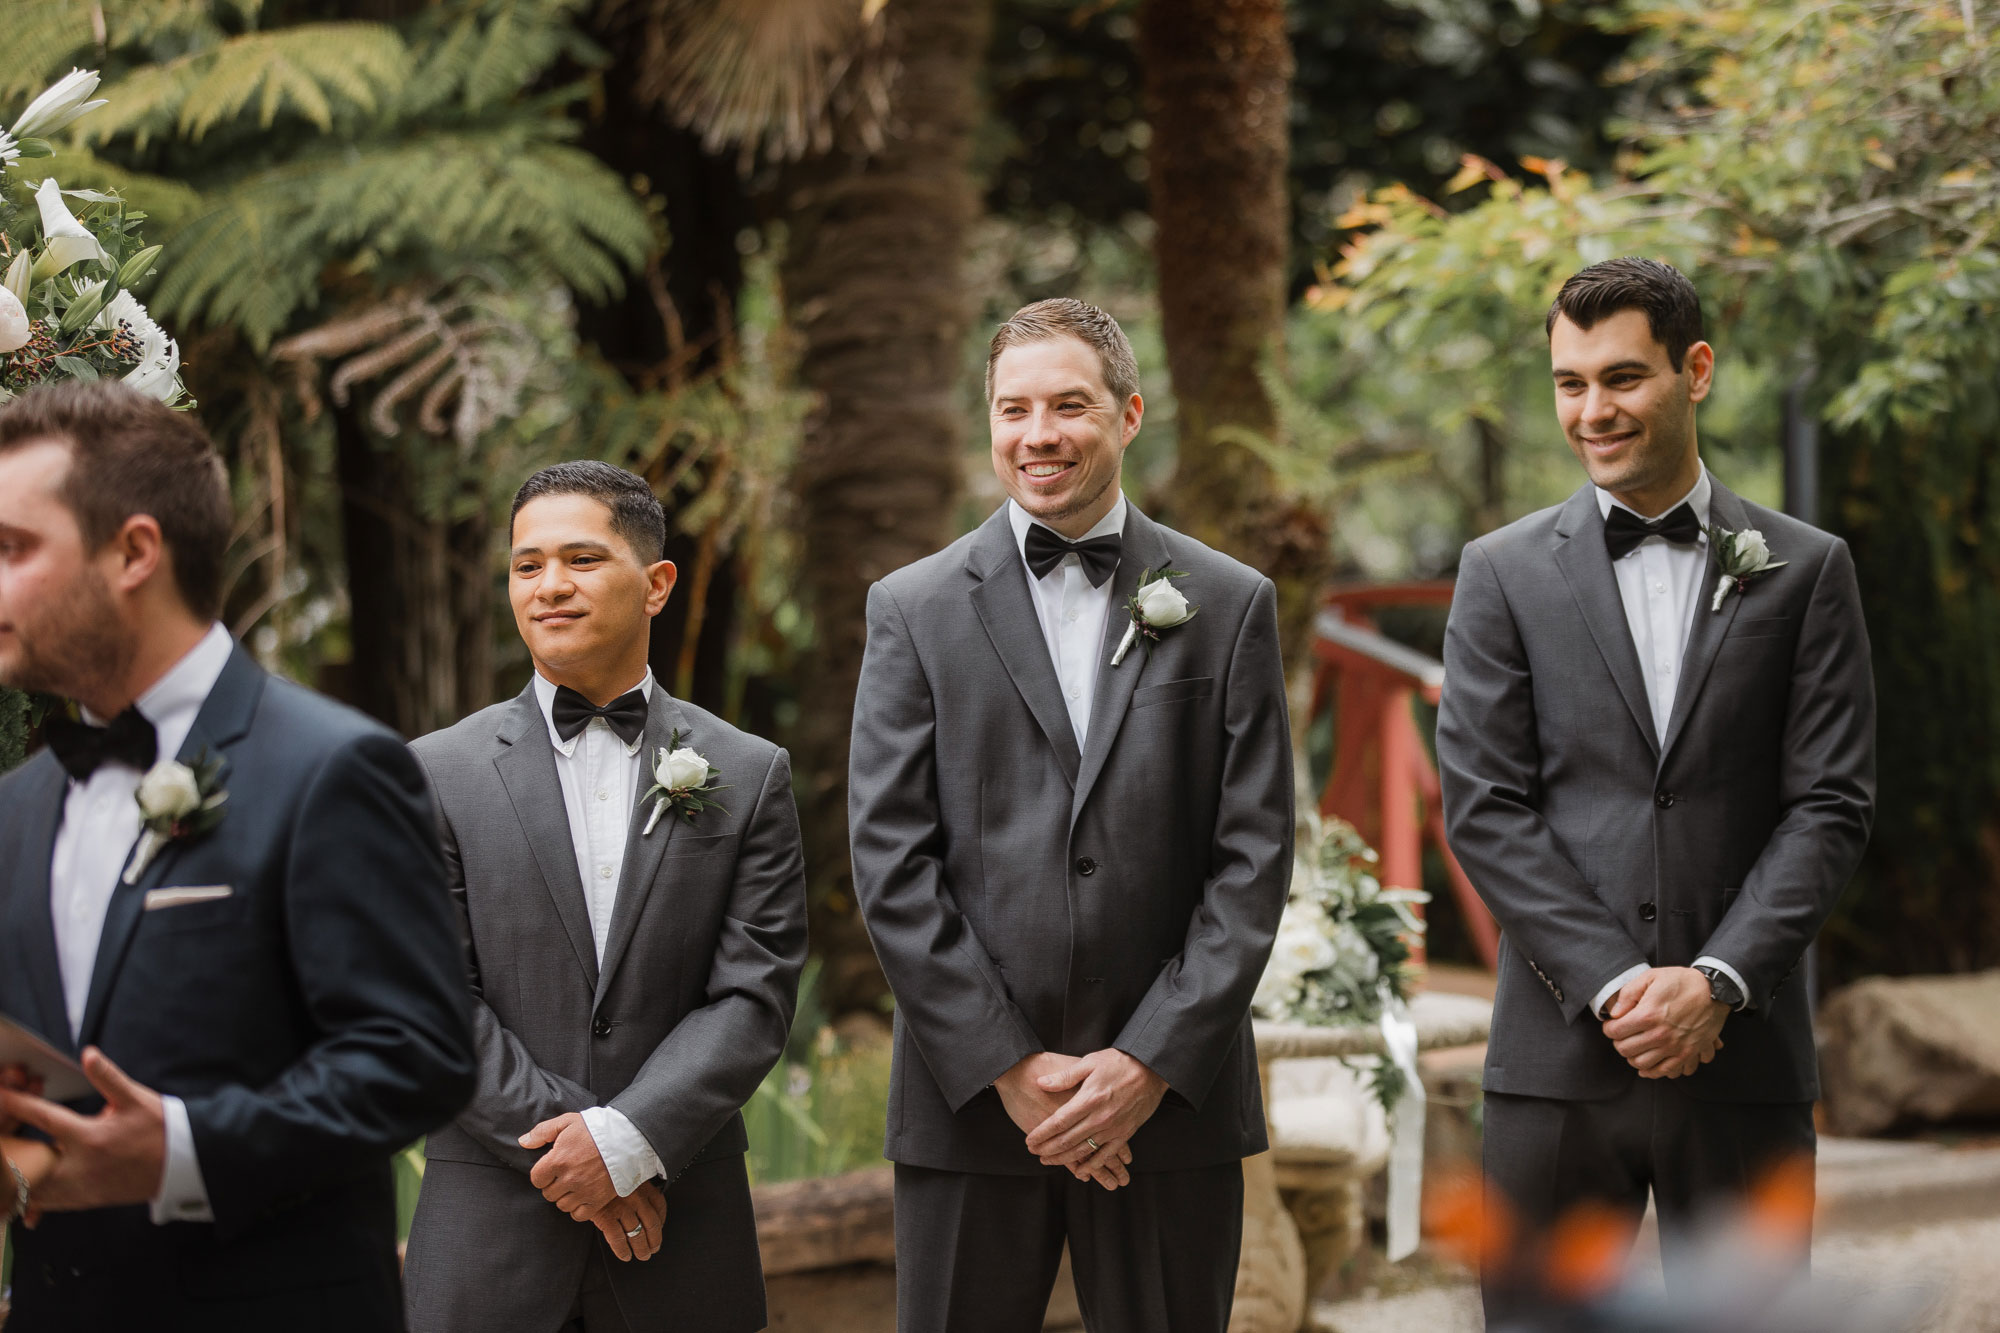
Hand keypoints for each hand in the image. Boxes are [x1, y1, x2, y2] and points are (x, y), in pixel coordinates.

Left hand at [0, 1048, 163, 1215]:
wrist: (183, 1164)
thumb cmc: (161, 1129)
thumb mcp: (136, 1098)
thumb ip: (108, 1077)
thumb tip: (88, 1054)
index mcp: (90, 1137)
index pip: (43, 1118)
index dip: (17, 1104)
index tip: (1, 1096)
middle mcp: (80, 1166)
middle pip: (26, 1163)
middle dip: (7, 1152)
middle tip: (1, 1138)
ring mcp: (82, 1187)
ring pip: (34, 1189)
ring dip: (18, 1177)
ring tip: (8, 1166)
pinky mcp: (87, 1199)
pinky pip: (50, 1203)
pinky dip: (34, 1198)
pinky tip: (25, 1194)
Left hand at [520, 1112, 617, 1218]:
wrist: (628, 1138)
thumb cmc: (596, 1129)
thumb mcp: (568, 1122)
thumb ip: (542, 1132)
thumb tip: (523, 1142)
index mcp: (558, 1160)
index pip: (536, 1179)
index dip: (542, 1174)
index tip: (551, 1169)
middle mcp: (568, 1179)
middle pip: (548, 1194)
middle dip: (553, 1185)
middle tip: (564, 1175)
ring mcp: (583, 1192)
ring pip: (562, 1205)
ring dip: (565, 1197)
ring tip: (574, 1184)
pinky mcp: (597, 1200)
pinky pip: (578, 1215)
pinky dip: (578, 1209)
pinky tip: (583, 1196)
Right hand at [592, 1179, 665, 1261]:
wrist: (583, 1173)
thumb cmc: (604, 1175)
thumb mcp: (625, 1176)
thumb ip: (636, 1188)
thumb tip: (646, 1206)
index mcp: (642, 1185)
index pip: (659, 1205)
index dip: (662, 1221)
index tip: (659, 1229)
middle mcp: (635, 1196)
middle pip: (651, 1224)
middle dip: (654, 1240)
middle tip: (653, 1249)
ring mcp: (622, 1207)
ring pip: (636, 1233)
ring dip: (641, 1248)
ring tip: (642, 1255)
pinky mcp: (606, 1216)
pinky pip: (618, 1238)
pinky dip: (623, 1250)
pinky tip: (625, 1256)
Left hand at [1022, 1049, 1167, 1180]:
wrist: (1152, 1070)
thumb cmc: (1119, 1062)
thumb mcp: (1090, 1062)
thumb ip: (1065, 1076)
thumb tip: (1041, 1083)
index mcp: (1089, 1099)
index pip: (1058, 1122)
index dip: (1041, 1134)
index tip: (1029, 1140)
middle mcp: (1100, 1118)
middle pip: (1067, 1140)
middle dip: (1047, 1149)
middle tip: (1033, 1152)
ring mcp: (1113, 1129)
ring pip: (1083, 1151)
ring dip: (1063, 1159)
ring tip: (1047, 1161)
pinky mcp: (1125, 1134)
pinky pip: (1106, 1155)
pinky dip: (1092, 1166)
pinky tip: (1080, 1172)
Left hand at [1601, 967, 1726, 1078]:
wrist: (1714, 990)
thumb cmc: (1681, 982)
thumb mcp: (1651, 977)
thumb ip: (1628, 994)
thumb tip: (1615, 1014)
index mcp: (1648, 1015)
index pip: (1615, 1032)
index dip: (1609, 1028)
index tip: (1612, 1025)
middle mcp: (1660, 1034)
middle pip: (1625, 1049)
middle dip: (1619, 1042)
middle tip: (1622, 1035)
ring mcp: (1675, 1046)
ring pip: (1641, 1064)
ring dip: (1633, 1057)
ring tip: (1634, 1047)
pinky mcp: (1687, 1053)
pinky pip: (1665, 1071)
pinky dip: (1652, 1072)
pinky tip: (1646, 1065)